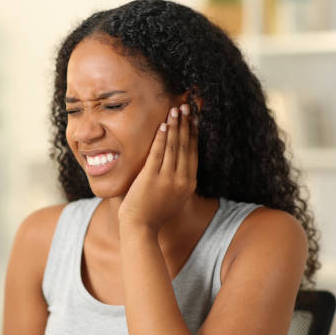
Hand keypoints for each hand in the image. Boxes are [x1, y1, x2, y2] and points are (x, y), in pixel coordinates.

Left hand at [118, 104, 198, 232]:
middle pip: (186, 146)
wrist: (141, 228)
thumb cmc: (153, 214)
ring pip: (174, 147)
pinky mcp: (151, 178)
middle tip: (187, 106)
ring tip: (176, 110)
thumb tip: (180, 167)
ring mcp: (167, 179)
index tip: (194, 119)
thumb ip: (178, 182)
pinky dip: (162, 138)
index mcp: (189, 184)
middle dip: (187, 124)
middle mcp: (181, 180)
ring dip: (175, 126)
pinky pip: (158, 153)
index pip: (194, 153)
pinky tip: (163, 125)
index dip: (194, 134)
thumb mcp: (174, 198)